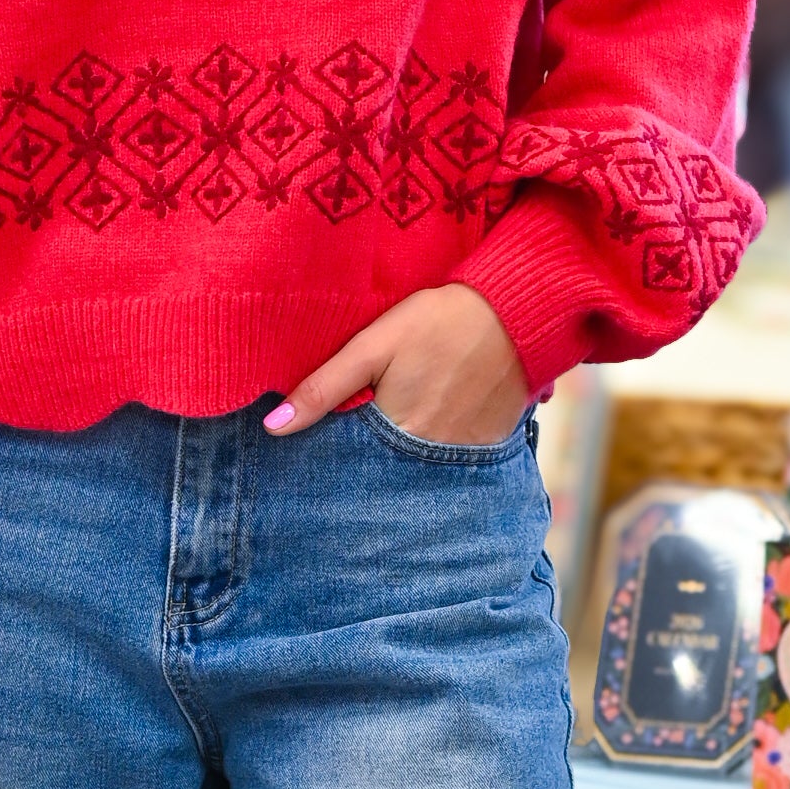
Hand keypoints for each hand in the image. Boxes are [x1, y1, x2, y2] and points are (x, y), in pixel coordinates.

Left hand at [265, 282, 531, 447]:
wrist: (517, 313)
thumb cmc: (439, 322)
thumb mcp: (373, 346)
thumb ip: (324, 388)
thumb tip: (272, 429)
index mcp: (394, 433)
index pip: (348, 465)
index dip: (330, 460)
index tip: (310, 459)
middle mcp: (428, 457)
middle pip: (382, 475)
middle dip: (364, 468)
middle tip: (355, 448)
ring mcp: (462, 457)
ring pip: (416, 473)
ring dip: (399, 465)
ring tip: (389, 442)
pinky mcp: (489, 448)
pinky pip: (451, 466)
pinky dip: (434, 457)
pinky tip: (428, 433)